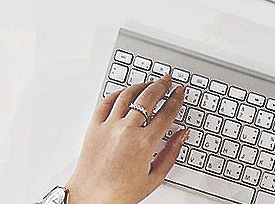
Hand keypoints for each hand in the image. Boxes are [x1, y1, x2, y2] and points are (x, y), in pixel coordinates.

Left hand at [65, 76, 188, 203]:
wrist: (93, 196)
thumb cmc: (121, 192)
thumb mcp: (154, 177)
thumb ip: (171, 153)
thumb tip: (181, 135)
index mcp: (144, 144)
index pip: (166, 114)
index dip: (175, 100)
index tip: (178, 94)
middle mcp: (126, 130)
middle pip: (147, 98)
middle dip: (160, 86)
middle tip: (166, 81)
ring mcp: (108, 126)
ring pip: (126, 95)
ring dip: (140, 86)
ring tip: (148, 84)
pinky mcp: (94, 126)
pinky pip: (106, 101)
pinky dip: (117, 93)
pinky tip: (124, 92)